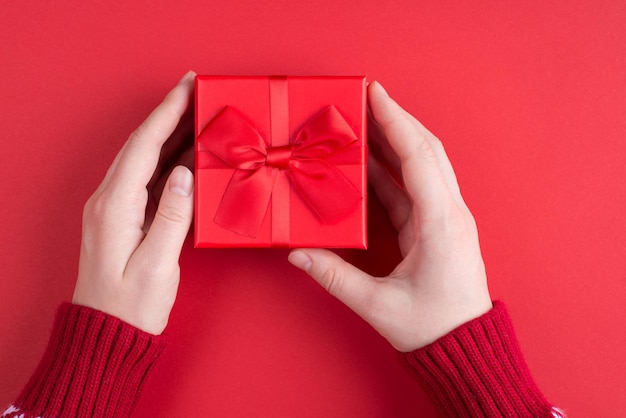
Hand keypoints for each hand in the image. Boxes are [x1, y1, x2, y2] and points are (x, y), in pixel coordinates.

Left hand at [72, 71, 195, 334]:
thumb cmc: (131, 304)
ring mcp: (115, 207)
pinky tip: (187, 154)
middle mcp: (110, 199)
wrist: (107, 331)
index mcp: (116, 205)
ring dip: (170, 133)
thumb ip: (172, 217)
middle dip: (169, 113)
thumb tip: (185, 175)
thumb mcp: (156, 265)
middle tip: (196, 90)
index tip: (187, 86)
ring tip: (198, 115)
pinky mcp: (124, 217)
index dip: (167, 112)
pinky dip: (168, 159)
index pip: (144, 146)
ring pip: (144, 157)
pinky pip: (147, 177)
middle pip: (142, 144)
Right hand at [288, 81, 491, 351]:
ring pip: (424, 164)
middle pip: (426, 150)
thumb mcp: (377, 304)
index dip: (395, 121)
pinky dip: (393, 168)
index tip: (375, 93)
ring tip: (365, 120)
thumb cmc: (431, 327)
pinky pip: (414, 186)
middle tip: (366, 97)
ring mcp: (446, 217)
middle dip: (397, 119)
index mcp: (440, 224)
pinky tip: (369, 160)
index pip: (418, 157)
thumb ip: (334, 276)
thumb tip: (297, 252)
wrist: (465, 348)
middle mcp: (449, 212)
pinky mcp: (437, 226)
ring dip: (396, 139)